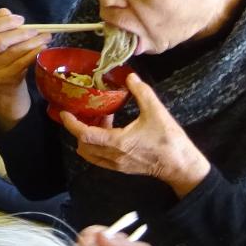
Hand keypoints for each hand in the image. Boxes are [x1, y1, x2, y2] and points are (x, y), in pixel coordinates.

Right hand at [0, 8, 48, 128]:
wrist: (5, 81)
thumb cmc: (4, 54)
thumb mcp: (0, 37)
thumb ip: (1, 23)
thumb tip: (5, 12)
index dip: (5, 23)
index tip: (21, 20)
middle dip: (21, 33)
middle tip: (36, 30)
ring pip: (13, 52)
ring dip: (32, 43)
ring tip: (46, 37)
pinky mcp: (3, 77)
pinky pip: (21, 63)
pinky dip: (33, 54)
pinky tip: (42, 48)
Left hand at [57, 72, 210, 196]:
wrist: (180, 165)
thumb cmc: (168, 140)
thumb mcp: (156, 111)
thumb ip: (141, 92)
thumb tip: (130, 77)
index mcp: (117, 142)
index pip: (84, 135)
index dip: (71, 124)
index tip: (65, 113)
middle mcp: (112, 156)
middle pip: (83, 145)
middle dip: (79, 129)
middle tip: (87, 113)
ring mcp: (115, 164)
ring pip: (90, 153)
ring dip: (88, 138)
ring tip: (102, 120)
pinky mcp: (120, 168)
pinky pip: (99, 158)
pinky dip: (97, 145)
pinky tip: (111, 131)